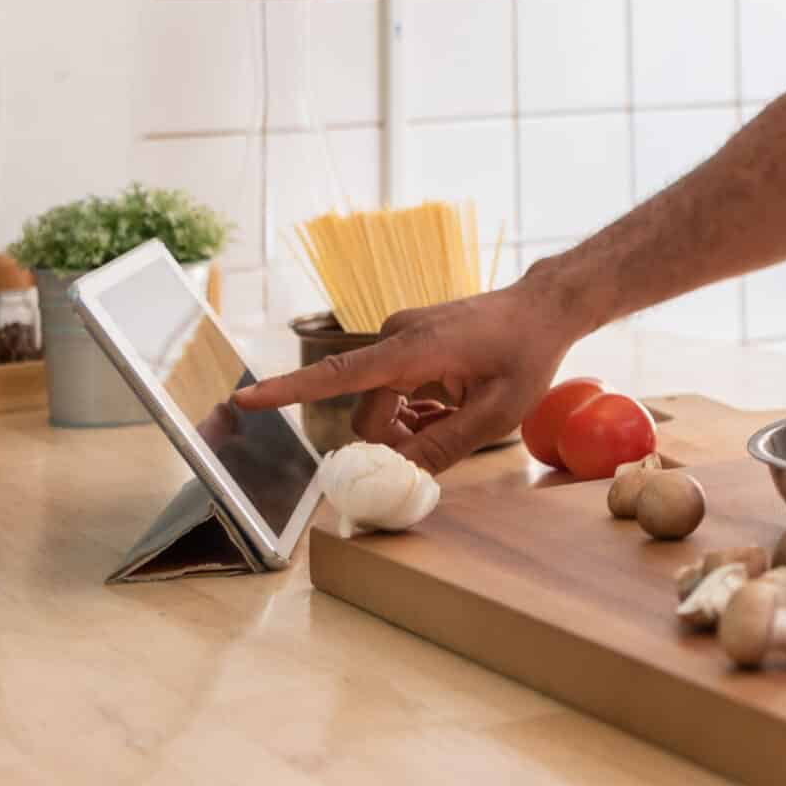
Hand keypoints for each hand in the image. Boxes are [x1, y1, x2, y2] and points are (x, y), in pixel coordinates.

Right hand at [233, 282, 575, 473]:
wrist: (541, 309)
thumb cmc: (525, 356)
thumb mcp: (496, 414)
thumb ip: (444, 446)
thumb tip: (397, 476)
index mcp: (410, 350)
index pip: (336, 375)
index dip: (288, 390)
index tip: (244, 399)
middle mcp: (392, 338)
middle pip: (366, 415)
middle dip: (395, 440)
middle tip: (447, 437)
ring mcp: (397, 337)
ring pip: (378, 406)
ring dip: (408, 424)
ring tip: (457, 414)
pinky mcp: (404, 342)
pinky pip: (390, 389)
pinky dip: (413, 407)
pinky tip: (449, 404)